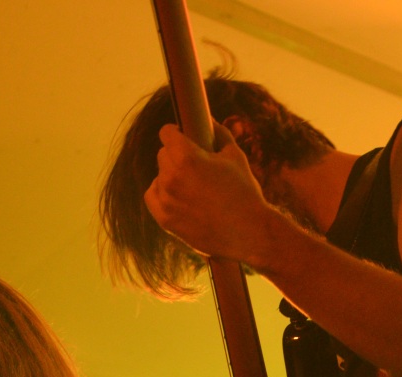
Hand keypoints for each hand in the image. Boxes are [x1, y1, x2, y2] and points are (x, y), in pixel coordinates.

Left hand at [143, 123, 281, 266]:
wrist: (248, 232)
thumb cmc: (244, 191)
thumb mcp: (235, 155)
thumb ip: (219, 133)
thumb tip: (208, 119)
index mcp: (187, 157)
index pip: (166, 133)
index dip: (175, 132)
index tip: (180, 135)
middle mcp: (171, 177)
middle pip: (163, 155)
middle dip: (176, 155)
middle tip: (194, 164)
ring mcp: (165, 200)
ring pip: (159, 176)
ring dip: (170, 176)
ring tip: (192, 185)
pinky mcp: (165, 219)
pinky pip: (153, 196)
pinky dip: (162, 194)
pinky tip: (177, 195)